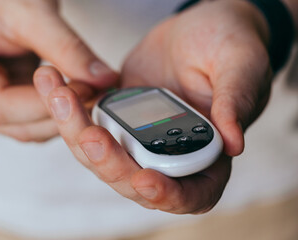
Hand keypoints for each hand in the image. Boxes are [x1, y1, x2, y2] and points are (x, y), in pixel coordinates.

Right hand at [0, 0, 116, 141]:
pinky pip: (36, 119)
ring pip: (30, 128)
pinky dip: (61, 111)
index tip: (84, 90)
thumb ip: (67, 48)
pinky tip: (80, 96)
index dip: (46, 104)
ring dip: (65, 117)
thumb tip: (103, 79)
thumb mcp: (31, 13)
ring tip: (93, 94)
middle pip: (18, 126)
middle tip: (97, 94)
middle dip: (61, 115)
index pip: (1, 107)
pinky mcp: (9, 99)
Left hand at [35, 0, 272, 213]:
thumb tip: (234, 140)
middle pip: (133, 180)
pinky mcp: (118, 119)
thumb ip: (236, 100)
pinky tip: (57, 87)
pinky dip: (70, 111)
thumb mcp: (241, 65)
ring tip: (59, 94)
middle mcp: (170, 154)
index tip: (144, 178)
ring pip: (102, 156)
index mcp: (208, 152)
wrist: (197, 30)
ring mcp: (140, 139)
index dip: (168, 195)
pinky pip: (90, 125)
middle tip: (89, 134)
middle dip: (108, 162)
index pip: (192, 193)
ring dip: (76, 132)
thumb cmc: (228, 46)